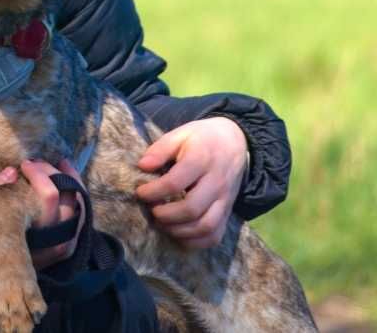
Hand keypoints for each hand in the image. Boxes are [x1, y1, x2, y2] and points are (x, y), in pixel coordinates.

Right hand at [0, 159, 85, 288]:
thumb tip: (12, 172)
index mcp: (32, 231)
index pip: (48, 196)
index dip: (39, 174)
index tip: (24, 166)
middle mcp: (53, 239)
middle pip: (67, 196)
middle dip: (52, 173)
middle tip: (38, 164)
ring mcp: (63, 244)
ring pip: (79, 205)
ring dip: (71, 181)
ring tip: (61, 164)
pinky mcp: (68, 246)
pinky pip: (81, 216)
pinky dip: (78, 196)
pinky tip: (67, 180)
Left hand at [135, 117, 247, 248]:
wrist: (236, 143)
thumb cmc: (202, 139)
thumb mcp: (181, 134)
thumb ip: (160, 149)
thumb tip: (142, 166)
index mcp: (202, 159)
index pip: (176, 182)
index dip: (154, 191)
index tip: (140, 192)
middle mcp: (216, 182)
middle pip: (191, 209)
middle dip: (166, 215)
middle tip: (152, 210)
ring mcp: (225, 200)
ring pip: (205, 226)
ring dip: (179, 231)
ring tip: (162, 223)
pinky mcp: (228, 212)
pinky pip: (215, 235)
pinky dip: (195, 241)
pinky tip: (179, 234)